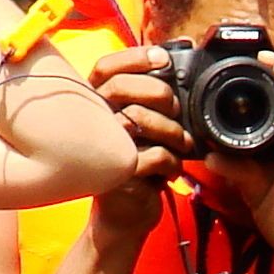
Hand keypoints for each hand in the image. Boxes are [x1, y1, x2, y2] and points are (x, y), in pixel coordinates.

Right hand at [85, 47, 190, 246]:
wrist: (125, 216)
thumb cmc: (136, 166)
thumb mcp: (144, 129)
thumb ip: (150, 101)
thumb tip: (174, 67)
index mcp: (97, 106)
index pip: (105, 68)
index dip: (134, 57)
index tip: (163, 58)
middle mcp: (91, 122)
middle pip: (120, 87)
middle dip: (159, 93)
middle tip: (176, 109)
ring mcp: (98, 148)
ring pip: (139, 120)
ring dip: (172, 131)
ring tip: (182, 145)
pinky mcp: (115, 175)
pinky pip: (154, 156)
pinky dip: (172, 162)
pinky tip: (172, 170)